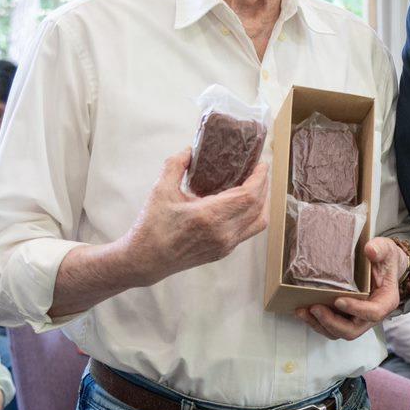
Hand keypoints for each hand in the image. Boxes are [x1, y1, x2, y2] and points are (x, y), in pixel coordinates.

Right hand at [120, 149, 268, 284]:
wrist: (145, 260)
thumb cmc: (152, 226)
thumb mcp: (160, 190)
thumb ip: (176, 165)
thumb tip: (191, 150)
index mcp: (209, 216)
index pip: (249, 195)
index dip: (260, 178)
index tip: (261, 165)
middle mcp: (223, 233)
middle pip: (258, 206)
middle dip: (263, 186)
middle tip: (258, 171)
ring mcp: (225, 245)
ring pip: (258, 221)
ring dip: (262, 202)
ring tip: (256, 186)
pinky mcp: (224, 252)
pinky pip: (248, 231)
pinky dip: (253, 215)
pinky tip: (243, 204)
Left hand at [295, 237, 409, 339]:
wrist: (382, 265)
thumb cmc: (384, 259)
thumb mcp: (386, 249)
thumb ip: (380, 249)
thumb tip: (370, 250)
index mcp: (386, 301)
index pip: (373, 313)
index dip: (356, 310)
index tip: (339, 300)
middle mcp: (372, 315)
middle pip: (353, 330)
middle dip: (332, 322)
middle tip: (315, 308)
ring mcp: (358, 319)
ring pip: (339, 332)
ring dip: (320, 324)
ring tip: (304, 311)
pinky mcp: (346, 318)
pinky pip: (331, 327)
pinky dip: (317, 322)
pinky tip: (304, 311)